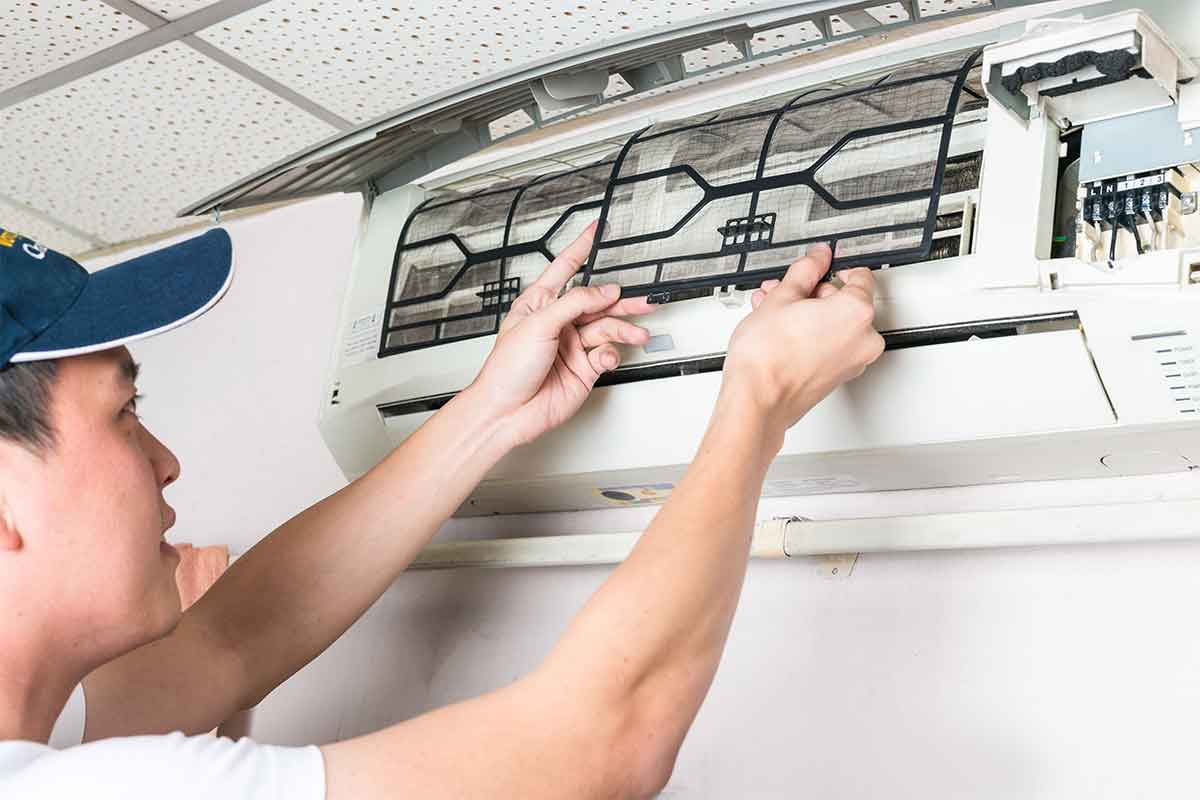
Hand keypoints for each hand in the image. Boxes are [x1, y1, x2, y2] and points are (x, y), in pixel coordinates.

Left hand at [469, 222, 656, 445]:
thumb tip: (603, 291)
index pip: (565, 268)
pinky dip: (611, 354)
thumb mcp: (538, 325)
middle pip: (596, 303)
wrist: (507, 412)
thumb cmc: (506, 370)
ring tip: (638, 332)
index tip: (597, 231)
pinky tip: (607, 357)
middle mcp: (558, 323)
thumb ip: (574, 303)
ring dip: (624, 330)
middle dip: (620, 301)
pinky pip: (606, 355)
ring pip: (606, 329)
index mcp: (540, 304)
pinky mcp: (584, 369)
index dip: (581, 248)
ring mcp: (572, 346)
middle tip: (642, 300)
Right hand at [721, 243, 884, 437]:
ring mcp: (853, 362)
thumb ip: (805, 271)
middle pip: (845, 302)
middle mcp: (863, 340)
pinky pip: (830, 345)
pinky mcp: (839, 377)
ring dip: (807, 314)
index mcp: (857, 313)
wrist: (756, 400)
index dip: (834, 267)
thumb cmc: (767, 358)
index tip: (821, 265)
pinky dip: (811, 335)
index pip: (860, 277)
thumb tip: (816, 259)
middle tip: (786, 292)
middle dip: (813, 294)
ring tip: (774, 311)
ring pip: (835, 326)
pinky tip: (781, 330)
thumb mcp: (781, 298)